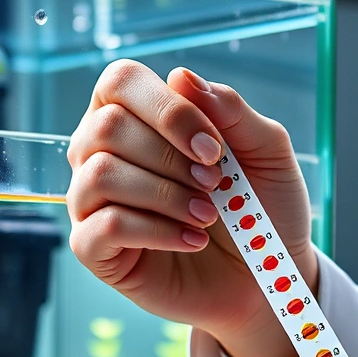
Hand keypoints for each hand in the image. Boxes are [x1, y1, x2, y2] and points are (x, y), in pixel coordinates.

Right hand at [66, 61, 315, 356]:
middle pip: (107, 126)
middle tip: (216, 184)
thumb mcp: (266, 152)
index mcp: (135, 116)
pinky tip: (192, 241)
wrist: (263, 279)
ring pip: (101, 174)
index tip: (215, 147)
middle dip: (170, 156)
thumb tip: (181, 76)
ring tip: (207, 216)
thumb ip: (231, 110)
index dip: (167, 109)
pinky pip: (103, 225)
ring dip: (165, 194)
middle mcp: (101, 152)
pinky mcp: (93, 247)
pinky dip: (156, 231)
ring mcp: (91, 200)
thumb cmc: (259, 209)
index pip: (120, 82)